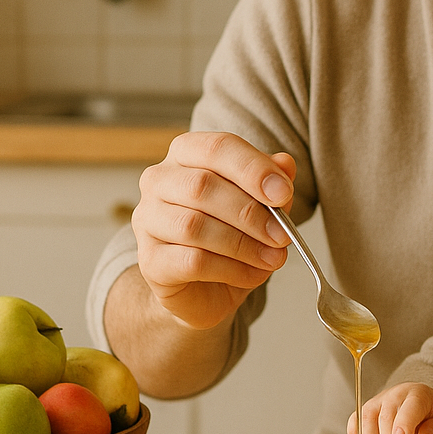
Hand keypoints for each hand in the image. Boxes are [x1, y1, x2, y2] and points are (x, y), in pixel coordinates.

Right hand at [132, 131, 296, 328]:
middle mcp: (158, 180)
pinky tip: (252, 274)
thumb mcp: (260, 203)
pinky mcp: (148, 260)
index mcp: (186, 153)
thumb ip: (271, 181)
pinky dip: (231, 269)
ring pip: (194, 225)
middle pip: (202, 185)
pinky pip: (191, 261)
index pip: (218, 147)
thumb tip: (285, 163)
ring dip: (243, 244)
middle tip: (283, 235)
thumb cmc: (229, 233)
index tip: (283, 193)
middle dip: (251, 212)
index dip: (253, 168)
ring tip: (273, 257)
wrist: (202, 286)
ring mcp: (147, 219)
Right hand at [347, 382, 432, 433]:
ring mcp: (378, 401)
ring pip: (366, 422)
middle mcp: (395, 395)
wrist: (419, 403)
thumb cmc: (430, 415)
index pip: (409, 408)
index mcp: (418, 395)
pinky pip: (354, 424)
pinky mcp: (365, 410)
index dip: (403, 424)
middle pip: (385, 418)